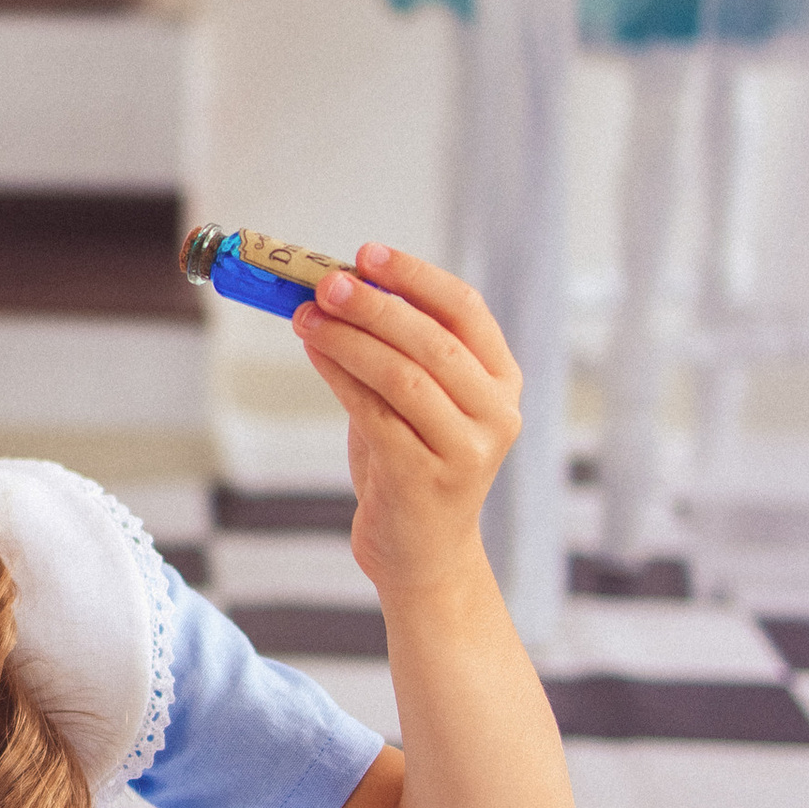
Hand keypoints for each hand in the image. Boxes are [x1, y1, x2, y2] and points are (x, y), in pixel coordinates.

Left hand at [294, 242, 520, 599]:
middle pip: (432, 341)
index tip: (367, 254)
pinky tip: (314, 352)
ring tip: (306, 317)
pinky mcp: (426, 479)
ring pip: (403, 376)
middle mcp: (495, 414)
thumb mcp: (418, 399)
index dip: (415, 277)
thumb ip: (396, 348)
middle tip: (325, 283)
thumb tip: (337, 286)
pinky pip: (374, 414)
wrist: (422, 553)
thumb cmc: (412, 462)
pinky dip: (339, 376)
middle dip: (374, 304)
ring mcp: (466, 450)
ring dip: (348, 339)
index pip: (466, 310)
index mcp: (502, 381)